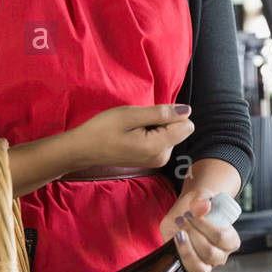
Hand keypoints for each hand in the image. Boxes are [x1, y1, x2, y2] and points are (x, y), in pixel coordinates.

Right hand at [66, 104, 193, 171]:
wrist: (84, 149)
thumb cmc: (103, 129)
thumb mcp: (130, 115)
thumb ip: (161, 113)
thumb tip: (187, 110)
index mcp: (158, 147)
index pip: (186, 125)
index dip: (170, 115)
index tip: (149, 117)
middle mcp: (162, 157)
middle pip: (180, 130)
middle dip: (163, 122)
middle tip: (137, 123)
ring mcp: (158, 161)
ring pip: (172, 134)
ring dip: (156, 127)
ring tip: (133, 130)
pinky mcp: (153, 160)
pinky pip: (163, 140)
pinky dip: (152, 134)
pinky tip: (134, 136)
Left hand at [158, 187, 241, 271]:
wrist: (187, 211)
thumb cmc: (198, 205)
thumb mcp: (201, 196)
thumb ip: (202, 198)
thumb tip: (203, 205)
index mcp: (230, 240)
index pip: (222, 237)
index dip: (205, 225)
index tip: (191, 212)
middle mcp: (220, 256)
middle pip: (210, 253)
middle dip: (194, 235)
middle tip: (183, 219)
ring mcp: (205, 266)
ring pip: (201, 270)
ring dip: (187, 253)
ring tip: (178, 235)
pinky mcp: (188, 271)